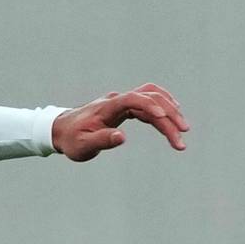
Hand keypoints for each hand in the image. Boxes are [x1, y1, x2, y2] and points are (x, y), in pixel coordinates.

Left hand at [52, 84, 188, 161]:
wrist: (62, 130)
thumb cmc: (72, 140)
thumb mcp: (83, 146)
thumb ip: (102, 140)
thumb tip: (122, 137)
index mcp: (108, 107)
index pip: (134, 99)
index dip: (150, 106)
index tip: (164, 118)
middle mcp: (118, 100)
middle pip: (149, 98)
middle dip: (168, 115)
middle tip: (182, 135)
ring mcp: (123, 102)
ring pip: (153, 98)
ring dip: (170, 111)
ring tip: (182, 131)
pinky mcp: (126, 107)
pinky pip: (149, 104)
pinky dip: (163, 111)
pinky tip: (173, 121)